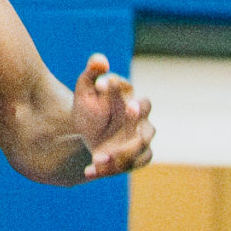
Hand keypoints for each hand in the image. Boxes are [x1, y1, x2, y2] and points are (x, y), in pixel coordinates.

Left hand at [72, 53, 153, 179]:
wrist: (87, 136)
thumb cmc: (90, 107)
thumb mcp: (85, 90)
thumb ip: (92, 73)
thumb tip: (100, 61)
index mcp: (125, 94)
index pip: (126, 86)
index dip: (115, 84)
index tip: (99, 84)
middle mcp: (137, 114)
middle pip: (145, 111)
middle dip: (137, 112)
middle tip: (128, 109)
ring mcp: (140, 136)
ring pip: (141, 144)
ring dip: (122, 152)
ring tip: (98, 157)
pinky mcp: (137, 156)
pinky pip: (132, 164)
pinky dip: (112, 169)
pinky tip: (90, 169)